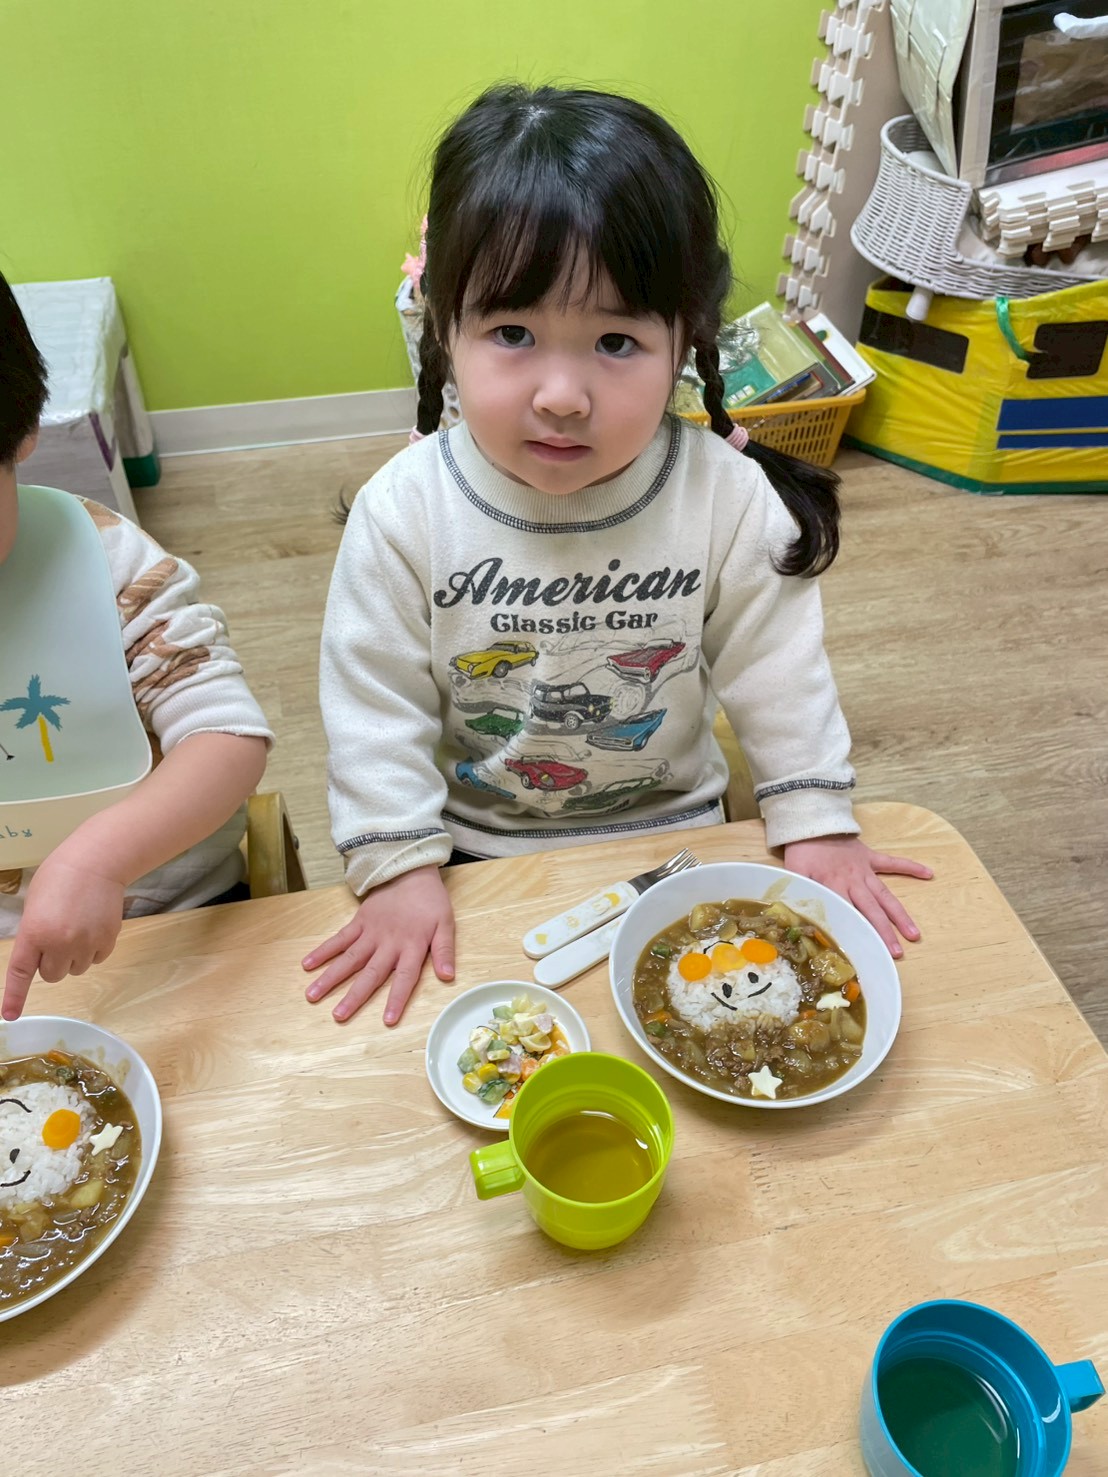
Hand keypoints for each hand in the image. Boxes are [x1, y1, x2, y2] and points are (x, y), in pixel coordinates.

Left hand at [2, 856, 125, 1019]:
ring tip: (77, 929)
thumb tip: (39, 957)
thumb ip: (34, 934)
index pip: (21, 973)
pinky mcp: (107, 940)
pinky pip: (96, 960)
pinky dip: (93, 950)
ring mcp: (86, 943)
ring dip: (74, 957)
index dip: (14, 997)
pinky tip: (92, 927)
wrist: (97, 863)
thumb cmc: (59, 878)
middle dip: (52, 963)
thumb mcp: (34, 906)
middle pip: (52, 975)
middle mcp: (60, 942)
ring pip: (76, 970)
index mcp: (35, 932)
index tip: (10, 1015)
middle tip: (57, 939)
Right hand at [301, 866, 454, 1024]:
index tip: (387, 1020)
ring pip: (349, 959)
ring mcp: (370, 932)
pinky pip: (339, 938)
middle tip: (338, 1015)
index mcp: (411, 946)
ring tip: (312, 995)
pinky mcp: (358, 922)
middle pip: (370, 973)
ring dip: (331, 977)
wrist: (410, 871)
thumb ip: (444, 951)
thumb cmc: (429, 901)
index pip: (405, 977)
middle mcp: (388, 942)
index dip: (397, 998)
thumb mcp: (445, 924)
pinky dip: (323, 951)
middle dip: (354, 996)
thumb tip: (448, 976)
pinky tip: (307, 964)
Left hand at [782, 835, 931, 959]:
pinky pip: (893, 862)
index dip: (859, 933)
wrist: (812, 822)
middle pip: (872, 911)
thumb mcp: (795, 874)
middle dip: (885, 932)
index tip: (868, 952)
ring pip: (885, 896)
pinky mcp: (870, 857)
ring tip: (914, 933)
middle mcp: (854, 882)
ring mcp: (865, 870)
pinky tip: (929, 873)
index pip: (849, 914)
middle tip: (897, 953)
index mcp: (835, 887)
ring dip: (899, 915)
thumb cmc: (802, 851)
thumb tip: (800, 916)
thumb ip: (801, 894)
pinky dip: (910, 867)